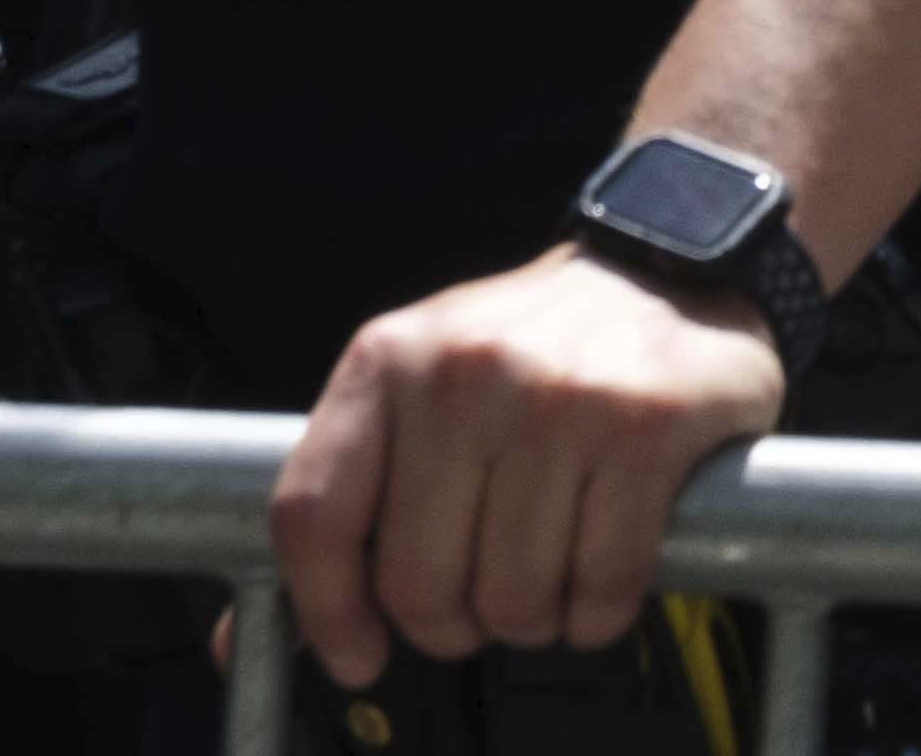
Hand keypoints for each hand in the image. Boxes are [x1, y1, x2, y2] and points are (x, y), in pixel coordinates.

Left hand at [272, 242, 787, 683]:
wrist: (670, 267)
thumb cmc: (537, 345)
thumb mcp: (423, 383)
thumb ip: (354, 492)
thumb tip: (250, 636)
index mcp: (390, 359)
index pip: (314, 513)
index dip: (326, 609)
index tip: (357, 654)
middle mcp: (465, 373)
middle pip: (417, 581)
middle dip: (451, 626)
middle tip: (480, 608)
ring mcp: (559, 399)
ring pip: (513, 597)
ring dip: (532, 622)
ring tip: (548, 582)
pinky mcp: (645, 428)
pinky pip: (602, 584)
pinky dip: (598, 613)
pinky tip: (600, 584)